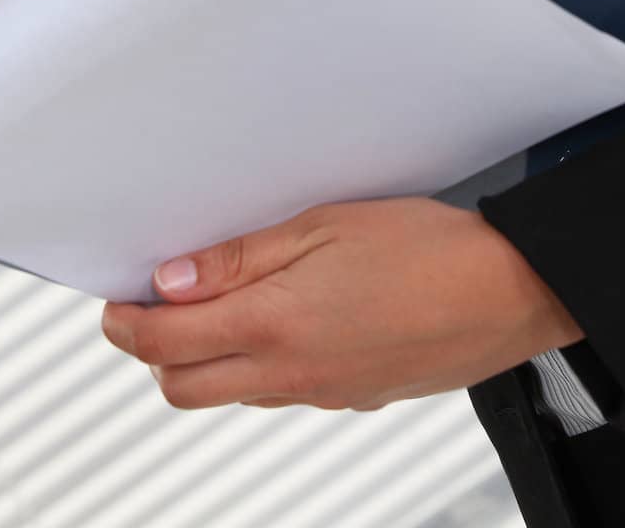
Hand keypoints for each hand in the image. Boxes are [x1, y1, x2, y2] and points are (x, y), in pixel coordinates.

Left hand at [101, 196, 583, 410]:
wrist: (509, 293)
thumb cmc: (426, 249)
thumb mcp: (322, 226)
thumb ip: (239, 258)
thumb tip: (171, 281)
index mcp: (273, 325)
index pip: (166, 344)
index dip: (125, 324)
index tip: (116, 301)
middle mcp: (289, 374)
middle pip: (182, 387)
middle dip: (152, 350)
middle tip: (152, 305)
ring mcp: (321, 394)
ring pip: (229, 394)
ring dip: (202, 358)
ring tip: (215, 304)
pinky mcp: (351, 398)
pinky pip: (277, 393)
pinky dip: (253, 365)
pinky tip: (278, 320)